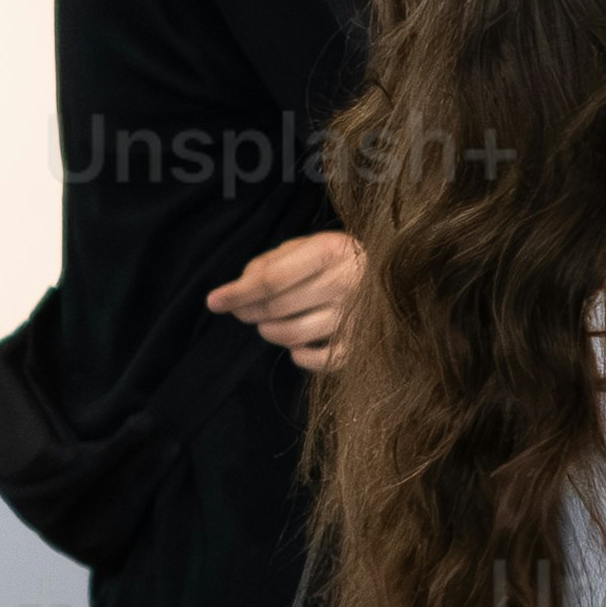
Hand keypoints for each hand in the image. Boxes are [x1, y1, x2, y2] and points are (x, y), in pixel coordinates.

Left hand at [213, 230, 362, 371]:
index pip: (271, 279)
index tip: (214, 301)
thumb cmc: (338, 260)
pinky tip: (298, 344)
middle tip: (243, 310)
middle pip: (277, 308)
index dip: (238, 292)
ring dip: (269, 332)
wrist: (391, 277)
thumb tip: (239, 289)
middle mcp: (346, 283)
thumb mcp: (307, 246)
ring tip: (269, 323)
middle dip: (249, 312)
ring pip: (292, 335)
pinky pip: (317, 360)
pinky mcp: (361, 344)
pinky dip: (298, 355)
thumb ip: (270, 262)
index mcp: (330, 251)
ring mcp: (355, 316)